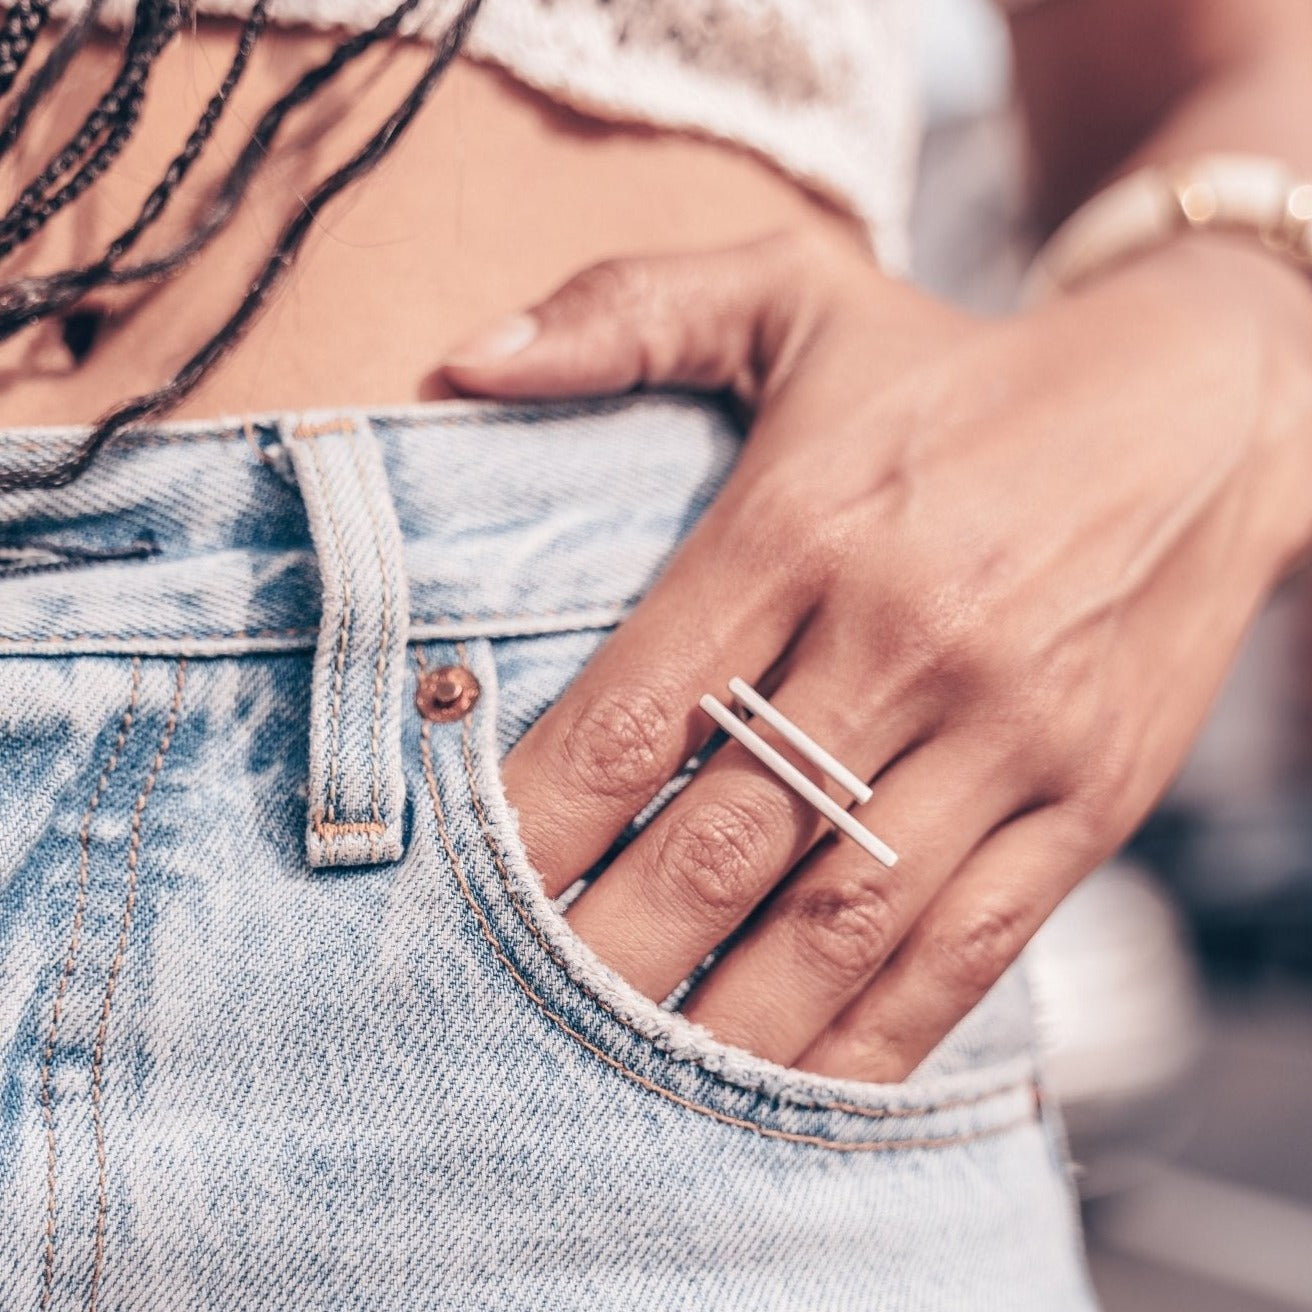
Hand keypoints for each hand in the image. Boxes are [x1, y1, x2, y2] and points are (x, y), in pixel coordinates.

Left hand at [440, 230, 1311, 1081]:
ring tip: (627, 1090)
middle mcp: (905, 636)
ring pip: (841, 919)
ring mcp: (1009, 731)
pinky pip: (968, 946)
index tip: (465, 894)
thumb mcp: (793, 294)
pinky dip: (875, 1036)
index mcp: (808, 521)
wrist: (1206, 409)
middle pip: (723, 837)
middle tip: (512, 1024)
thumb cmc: (960, 368)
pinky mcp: (1089, 798)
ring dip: (727, 1019)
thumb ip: (624, 313)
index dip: (538, 821)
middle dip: (606, 950)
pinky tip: (795, 1090)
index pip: (640, 710)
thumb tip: (464, 363)